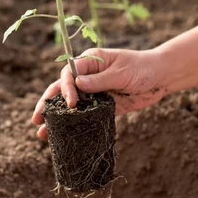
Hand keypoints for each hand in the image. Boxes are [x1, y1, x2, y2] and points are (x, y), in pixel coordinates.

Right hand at [32, 47, 166, 138]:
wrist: (161, 77)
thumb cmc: (143, 68)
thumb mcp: (122, 72)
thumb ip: (101, 80)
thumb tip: (77, 85)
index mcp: (90, 62)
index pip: (69, 74)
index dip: (65, 88)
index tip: (70, 104)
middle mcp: (88, 77)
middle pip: (62, 89)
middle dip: (47, 103)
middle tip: (36, 119)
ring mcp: (94, 92)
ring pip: (70, 105)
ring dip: (56, 118)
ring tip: (42, 132)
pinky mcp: (103, 106)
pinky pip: (85, 116)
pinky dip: (74, 125)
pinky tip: (63, 136)